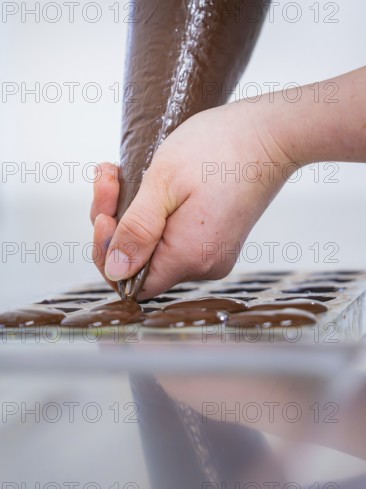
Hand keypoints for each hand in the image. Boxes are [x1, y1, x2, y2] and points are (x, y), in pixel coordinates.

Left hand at [91, 100, 293, 298]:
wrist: (270, 134)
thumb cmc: (219, 147)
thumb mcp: (163, 183)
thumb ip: (136, 231)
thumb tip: (115, 271)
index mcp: (189, 256)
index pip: (131, 282)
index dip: (109, 253)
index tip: (105, 213)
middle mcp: (203, 265)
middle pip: (141, 263)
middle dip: (117, 224)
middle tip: (110, 179)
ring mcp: (213, 254)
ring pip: (156, 249)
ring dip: (134, 215)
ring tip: (121, 174)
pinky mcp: (217, 240)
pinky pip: (174, 239)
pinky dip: (156, 216)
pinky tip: (150, 186)